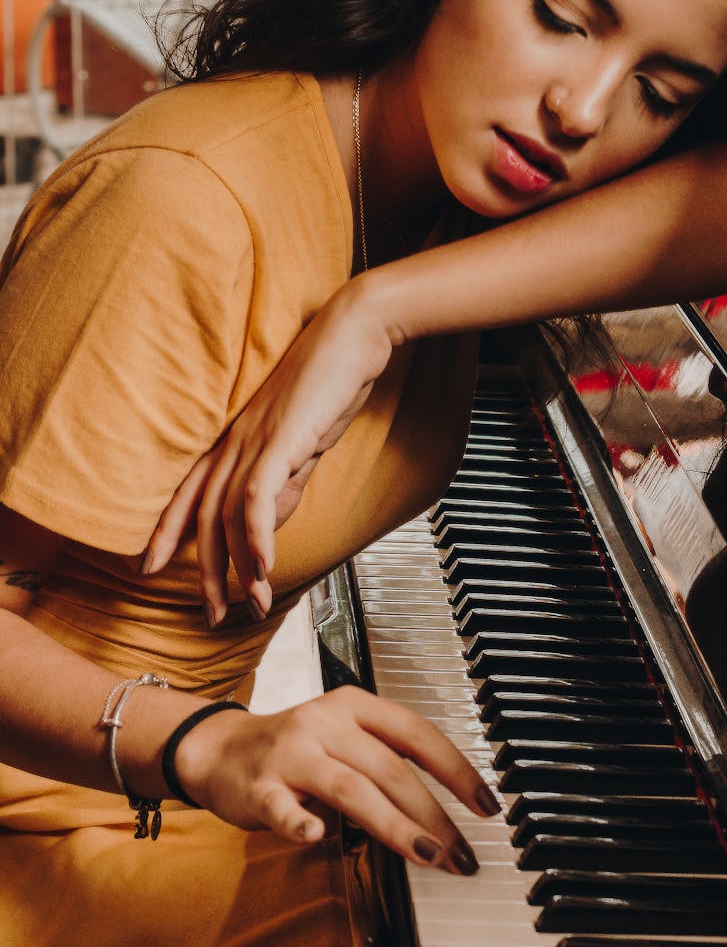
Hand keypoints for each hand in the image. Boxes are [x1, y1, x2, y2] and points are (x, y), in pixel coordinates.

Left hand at [143, 279, 394, 621]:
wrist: (356, 331)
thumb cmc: (333, 378)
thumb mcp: (304, 439)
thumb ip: (286, 476)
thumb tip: (273, 514)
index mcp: (237, 437)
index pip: (189, 492)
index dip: (167, 531)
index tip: (150, 567)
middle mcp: (236, 440)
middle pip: (204, 515)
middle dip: (204, 572)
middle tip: (210, 615)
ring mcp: (255, 439)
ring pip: (230, 515)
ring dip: (241, 568)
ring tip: (252, 606)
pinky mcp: (282, 440)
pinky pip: (258, 497)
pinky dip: (259, 537)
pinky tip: (264, 567)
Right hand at [176, 686, 499, 872]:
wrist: (219, 748)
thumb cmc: (292, 748)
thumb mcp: (343, 737)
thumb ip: (386, 762)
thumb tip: (445, 809)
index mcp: (354, 706)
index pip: (417, 733)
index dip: (456, 769)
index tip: (486, 804)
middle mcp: (326, 722)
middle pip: (391, 767)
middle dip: (433, 813)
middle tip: (460, 853)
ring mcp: (292, 752)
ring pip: (352, 787)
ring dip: (395, 825)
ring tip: (427, 855)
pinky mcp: (259, 786)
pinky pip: (282, 806)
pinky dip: (301, 822)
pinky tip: (318, 835)